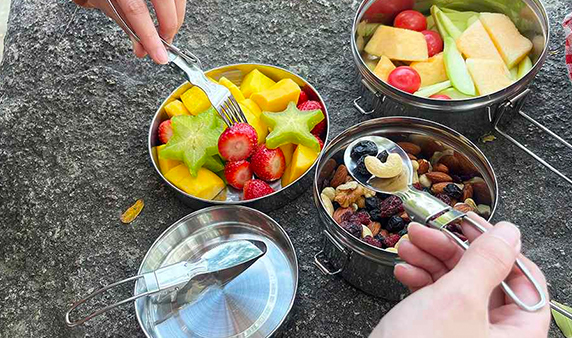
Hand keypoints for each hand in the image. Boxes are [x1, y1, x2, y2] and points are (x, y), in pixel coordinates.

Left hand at [84, 0, 185, 63]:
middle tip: (165, 42)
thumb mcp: (112, 8)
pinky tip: (171, 16)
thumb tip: (143, 50)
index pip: (137, 11)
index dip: (150, 37)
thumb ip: (128, 28)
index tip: (159, 55)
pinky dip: (177, 9)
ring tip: (167, 30)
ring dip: (176, 17)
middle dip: (169, 27)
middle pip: (164, 2)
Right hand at [370, 213, 549, 337]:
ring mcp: (466, 335)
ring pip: (456, 284)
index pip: (524, 279)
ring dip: (430, 260)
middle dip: (450, 250)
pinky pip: (437, 299)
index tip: (469, 225)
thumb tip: (508, 233)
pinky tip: (404, 271)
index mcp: (516, 334)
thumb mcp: (457, 298)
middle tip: (427, 232)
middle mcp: (495, 335)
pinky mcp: (441, 333)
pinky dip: (420, 281)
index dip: (497, 247)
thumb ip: (486, 261)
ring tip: (408, 247)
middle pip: (484, 277)